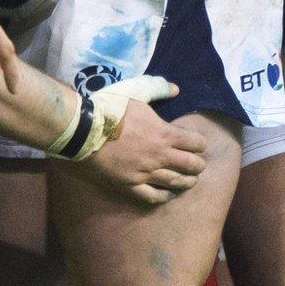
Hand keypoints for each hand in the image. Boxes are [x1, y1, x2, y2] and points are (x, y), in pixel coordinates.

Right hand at [73, 78, 211, 205]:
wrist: (84, 130)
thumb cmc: (111, 108)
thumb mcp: (137, 90)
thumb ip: (158, 88)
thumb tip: (176, 89)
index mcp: (165, 134)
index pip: (195, 142)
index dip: (200, 143)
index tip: (199, 144)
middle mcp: (160, 156)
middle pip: (190, 165)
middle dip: (198, 164)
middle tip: (199, 164)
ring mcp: (145, 173)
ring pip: (174, 182)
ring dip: (187, 182)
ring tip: (191, 181)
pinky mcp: (130, 185)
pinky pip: (152, 196)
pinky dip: (164, 197)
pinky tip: (169, 195)